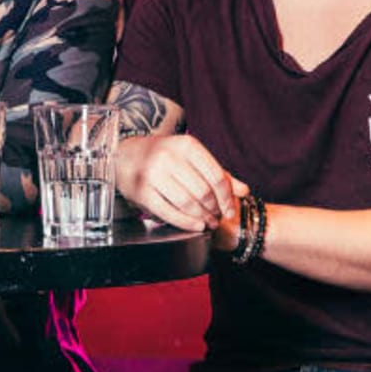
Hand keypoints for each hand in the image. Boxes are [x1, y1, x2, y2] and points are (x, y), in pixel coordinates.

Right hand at [115, 134, 246, 243]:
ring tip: (208, 222)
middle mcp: (169, 157)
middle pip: (203, 192)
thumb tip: (245, 191)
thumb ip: (218, 174)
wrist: (125, 155)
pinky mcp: (142, 192)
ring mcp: (153, 175)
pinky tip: (196, 226)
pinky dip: (186, 222)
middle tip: (217, 218)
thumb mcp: (191, 157)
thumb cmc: (164, 157)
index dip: (227, 197)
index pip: (216, 176)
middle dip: (214, 209)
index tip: (230, 210)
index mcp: (186, 145)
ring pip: (187, 203)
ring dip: (202, 218)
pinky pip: (169, 212)